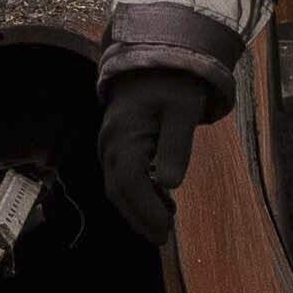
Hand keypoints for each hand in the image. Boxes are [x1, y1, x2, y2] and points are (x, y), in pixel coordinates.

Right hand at [94, 57, 225, 241]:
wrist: (155, 55)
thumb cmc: (173, 81)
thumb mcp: (183, 110)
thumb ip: (176, 146)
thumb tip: (170, 184)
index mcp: (125, 136)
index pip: (130, 184)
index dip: (146, 211)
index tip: (165, 231)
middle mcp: (110, 143)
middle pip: (117, 191)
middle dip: (139, 217)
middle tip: (162, 238)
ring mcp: (109, 143)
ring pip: (115, 185)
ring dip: (136, 207)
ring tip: (165, 222)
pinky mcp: (115, 142)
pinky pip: (118, 174)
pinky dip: (134, 193)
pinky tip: (158, 198)